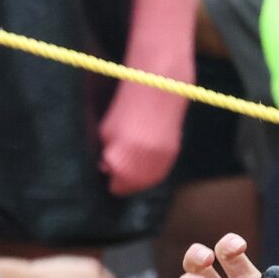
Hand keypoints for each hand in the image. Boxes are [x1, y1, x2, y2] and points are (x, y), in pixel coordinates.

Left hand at [99, 81, 182, 196]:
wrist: (158, 90)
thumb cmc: (126, 108)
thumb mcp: (107, 130)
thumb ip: (106, 152)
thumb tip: (106, 169)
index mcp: (123, 158)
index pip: (117, 187)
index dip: (112, 180)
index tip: (108, 173)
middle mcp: (143, 164)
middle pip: (133, 186)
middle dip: (124, 181)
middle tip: (118, 173)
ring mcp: (160, 160)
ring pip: (148, 181)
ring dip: (138, 178)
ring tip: (131, 168)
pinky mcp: (173, 154)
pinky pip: (160, 171)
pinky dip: (150, 171)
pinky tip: (144, 163)